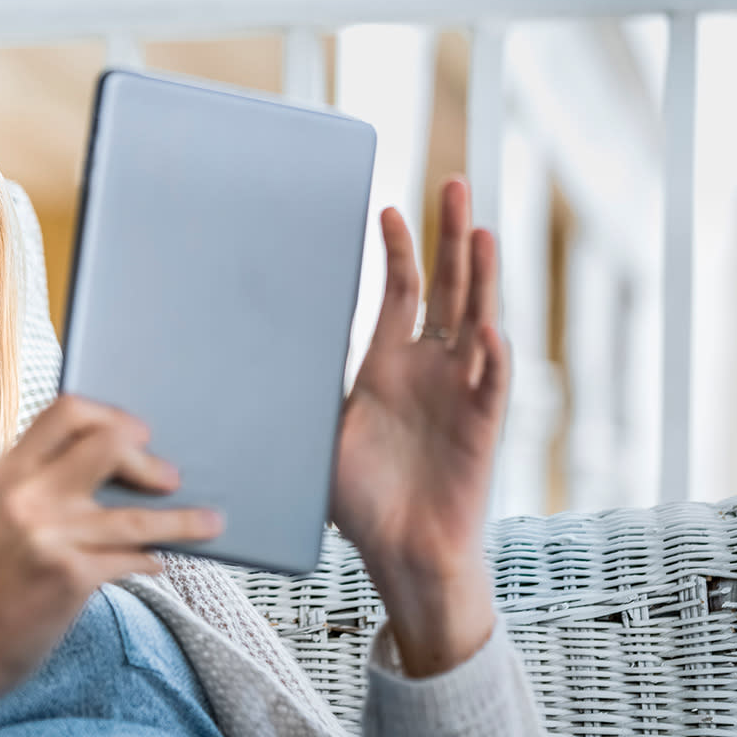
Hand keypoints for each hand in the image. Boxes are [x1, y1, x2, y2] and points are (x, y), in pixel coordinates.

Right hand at [0, 395, 220, 698]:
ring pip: (137, 515)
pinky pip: (133, 558)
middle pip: (108, 444)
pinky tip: (157, 562)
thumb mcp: (1, 514)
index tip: (135, 432)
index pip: (66, 411)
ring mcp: (49, 536)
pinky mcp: (69, 578)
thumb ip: (45, 483)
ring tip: (209, 523)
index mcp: (8, 472)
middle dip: (147, 458)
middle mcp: (26, 496)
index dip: (110, 415)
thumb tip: (126, 465)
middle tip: (170, 477)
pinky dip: (152, 558)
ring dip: (183, 520)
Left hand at [330, 178, 507, 674]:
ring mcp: (460, 392)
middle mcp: (430, 368)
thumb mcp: (321, 433)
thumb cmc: (361, 500)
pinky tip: (489, 332)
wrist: (400, 552)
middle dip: (451, 236)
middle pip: (448, 288)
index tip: (390, 208)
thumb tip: (245, 364)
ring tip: (482, 232)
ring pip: (477, 321)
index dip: (399, 249)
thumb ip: (303, 394)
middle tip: (455, 184)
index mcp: (388, 364)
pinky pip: (491, 387)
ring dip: (482, 279)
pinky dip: (491, 361)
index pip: (401, 291)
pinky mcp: (482, 428)